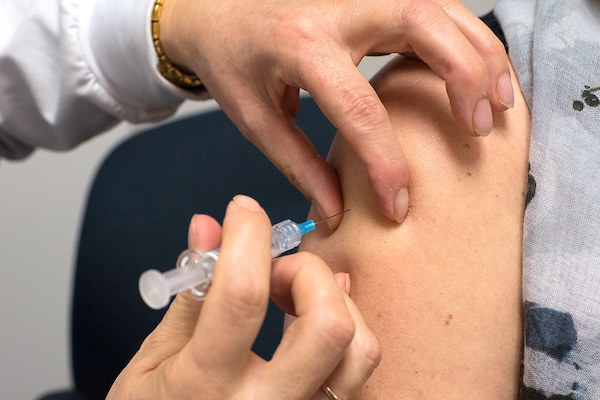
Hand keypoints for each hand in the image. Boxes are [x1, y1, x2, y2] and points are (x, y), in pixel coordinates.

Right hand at [107, 195, 379, 398]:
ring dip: (333, 300)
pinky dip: (346, 327)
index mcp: (206, 388)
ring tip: (292, 297)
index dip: (247, 236)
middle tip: (273, 271)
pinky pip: (358, 369)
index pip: (242, 295)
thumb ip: (188, 295)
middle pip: (328, 324)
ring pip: (360, 348)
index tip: (242, 211)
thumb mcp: (150, 364)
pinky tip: (310, 320)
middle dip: (306, 272)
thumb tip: (208, 229)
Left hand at [159, 0, 512, 226]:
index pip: (360, 108)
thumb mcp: (254, 118)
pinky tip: (480, 70)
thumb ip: (297, 164)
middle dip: (464, 77)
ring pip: (441, 8)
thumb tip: (337, 209)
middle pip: (423, 27)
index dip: (387, 163)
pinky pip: (435, 5)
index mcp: (300, 47)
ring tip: (499, 103)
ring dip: (480, 52)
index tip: (399, 204)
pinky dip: (466, 37)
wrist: (217, 8)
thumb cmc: (233, 61)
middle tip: (481, 128)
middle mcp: (337, 8)